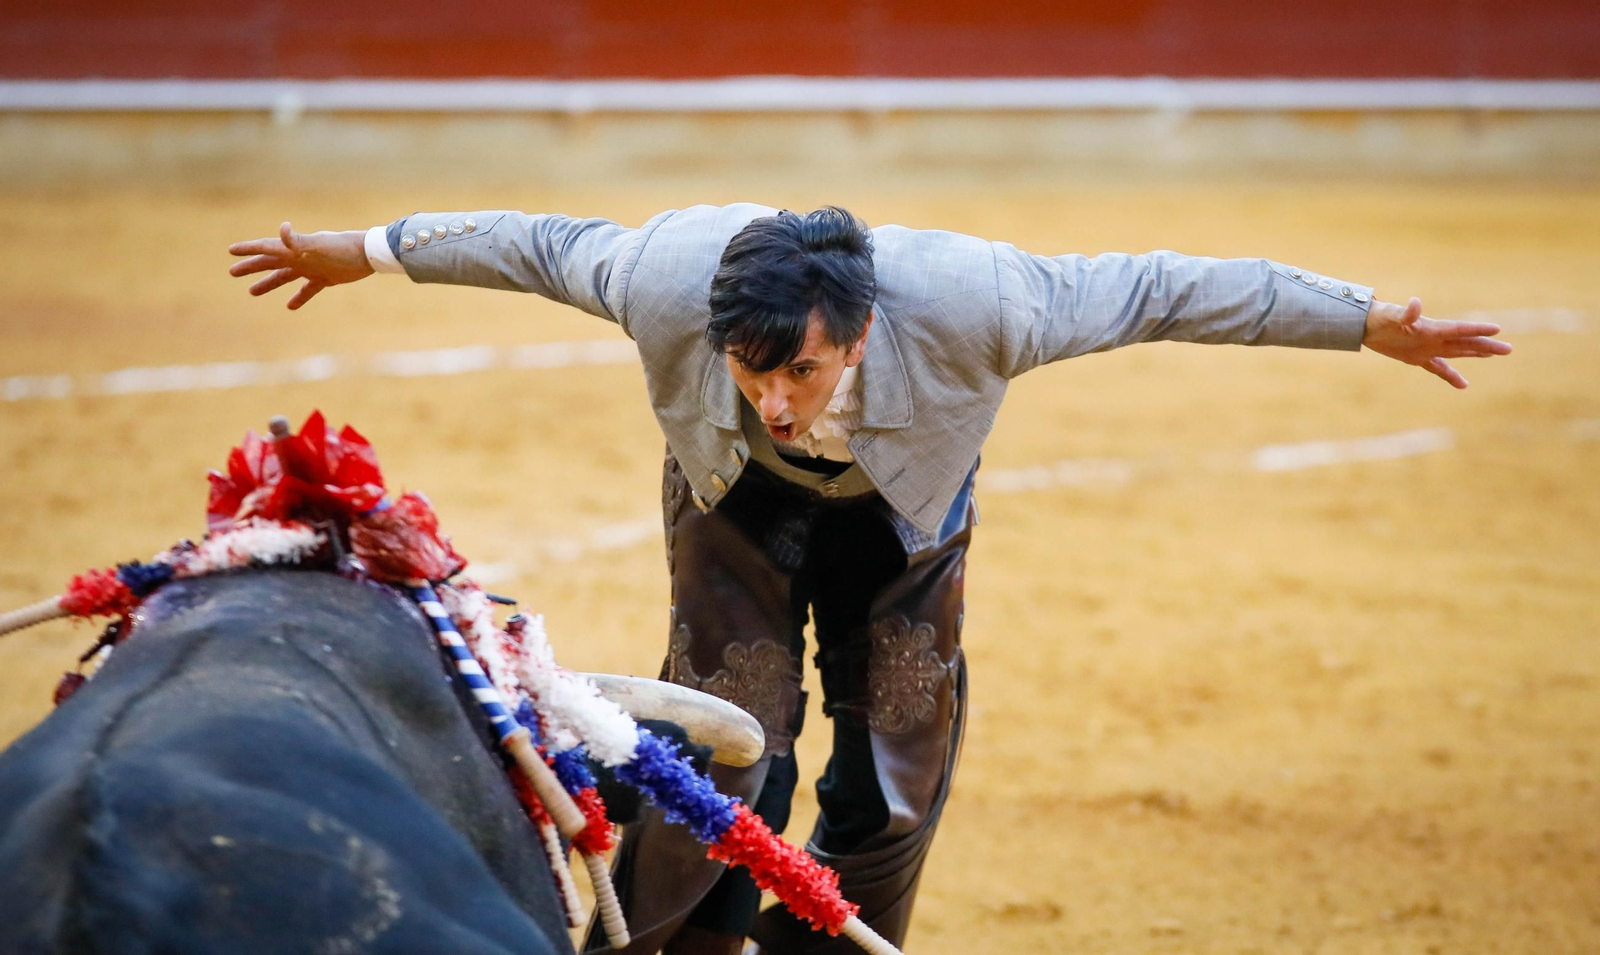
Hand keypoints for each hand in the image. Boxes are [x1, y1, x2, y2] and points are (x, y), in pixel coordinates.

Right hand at [228, 223, 373, 309]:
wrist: (368, 255)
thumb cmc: (342, 248)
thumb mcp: (317, 245)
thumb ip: (298, 241)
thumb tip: (282, 227)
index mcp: (295, 248)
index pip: (267, 247)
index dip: (249, 249)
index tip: (231, 251)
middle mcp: (300, 257)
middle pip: (271, 262)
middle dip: (252, 266)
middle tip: (232, 272)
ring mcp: (312, 267)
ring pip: (285, 277)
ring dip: (269, 283)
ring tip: (252, 292)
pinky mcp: (325, 278)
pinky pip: (308, 289)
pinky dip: (299, 297)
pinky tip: (290, 306)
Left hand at [1362, 297, 1511, 388]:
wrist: (1365, 325)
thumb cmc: (1379, 318)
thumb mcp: (1392, 316)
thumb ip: (1407, 312)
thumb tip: (1415, 303)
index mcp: (1431, 328)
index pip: (1459, 329)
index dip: (1477, 329)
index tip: (1497, 328)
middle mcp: (1433, 338)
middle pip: (1465, 342)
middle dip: (1486, 345)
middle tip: (1508, 349)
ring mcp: (1427, 348)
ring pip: (1457, 352)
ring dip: (1475, 353)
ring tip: (1495, 354)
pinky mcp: (1417, 357)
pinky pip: (1438, 368)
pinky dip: (1450, 376)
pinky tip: (1463, 385)